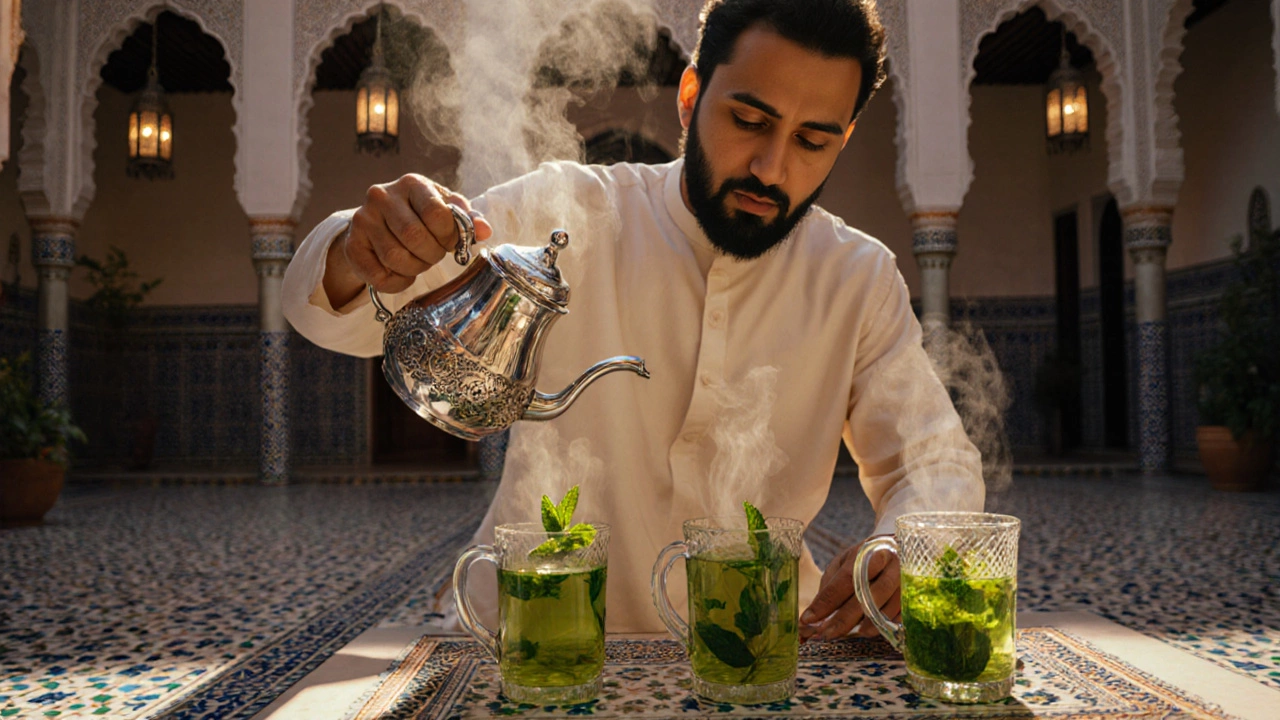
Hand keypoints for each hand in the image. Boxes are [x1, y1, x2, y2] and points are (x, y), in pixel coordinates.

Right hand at [323, 174, 493, 306]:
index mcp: (412, 183)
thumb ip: (467, 219)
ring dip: (415, 269)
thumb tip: (485, 230)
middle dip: (432, 254)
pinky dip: (397, 283)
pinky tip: (402, 274)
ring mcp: (363, 219)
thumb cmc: (420, 216)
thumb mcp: (446, 210)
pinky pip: (378, 276)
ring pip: (395, 257)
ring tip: (418, 262)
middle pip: (414, 236)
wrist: (379, 223)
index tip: (450, 243)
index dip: (449, 236)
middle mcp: (382, 195)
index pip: (436, 214)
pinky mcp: (352, 244)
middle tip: (434, 255)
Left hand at [800, 537, 899, 641]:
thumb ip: (831, 583)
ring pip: (886, 607)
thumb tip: (816, 612)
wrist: (902, 548)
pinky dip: (886, 625)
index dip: (826, 601)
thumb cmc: (867, 558)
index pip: (844, 580)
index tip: (808, 619)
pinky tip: (871, 631)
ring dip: (866, 625)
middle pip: (865, 595)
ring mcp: (907, 578)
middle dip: (843, 619)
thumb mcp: (846, 561)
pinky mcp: (918, 593)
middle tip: (826, 634)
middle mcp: (889, 563)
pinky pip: (902, 614)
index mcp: (867, 552)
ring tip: (850, 634)